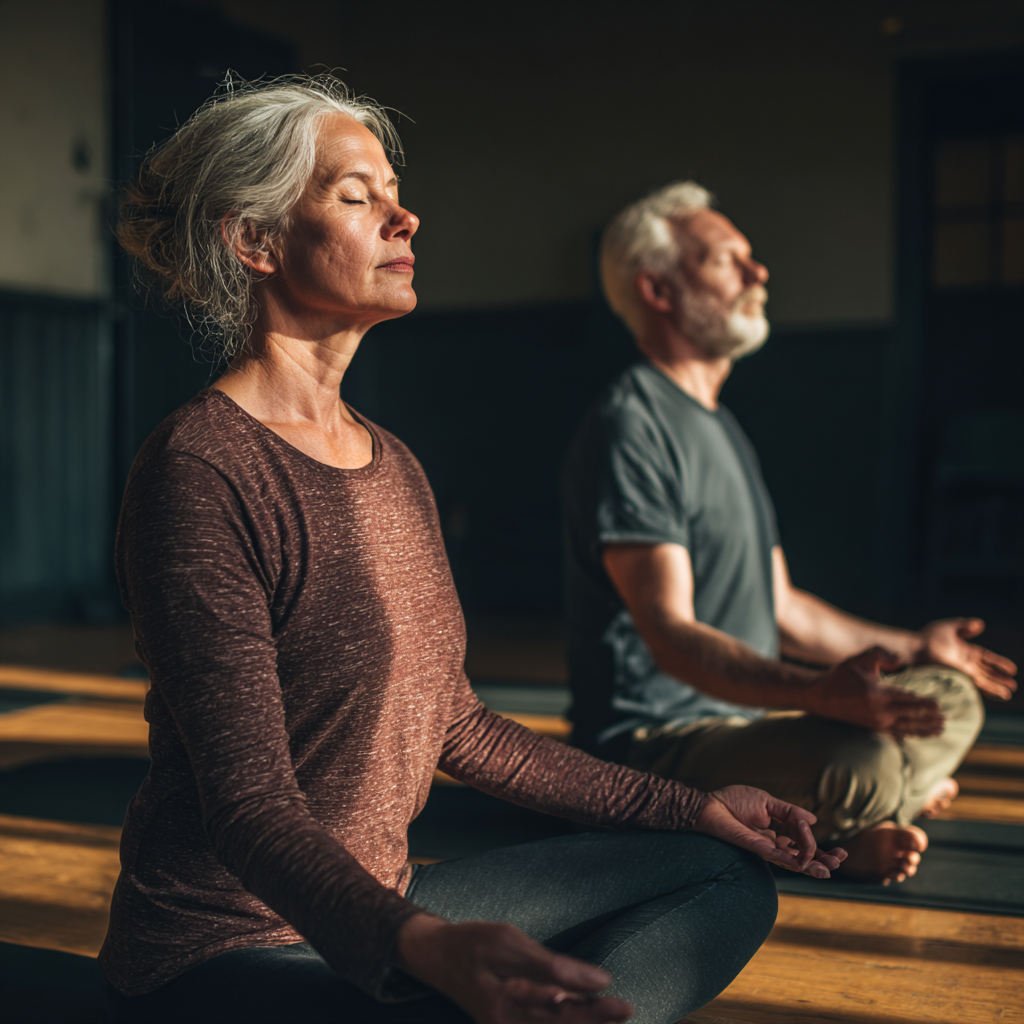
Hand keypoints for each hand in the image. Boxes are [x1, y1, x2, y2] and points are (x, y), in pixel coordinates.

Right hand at [396, 914, 632, 1023]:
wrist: (436, 956)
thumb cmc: (472, 943)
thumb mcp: (508, 942)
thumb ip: (551, 964)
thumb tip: (598, 980)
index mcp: (505, 1005)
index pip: (558, 1010)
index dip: (591, 1006)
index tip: (619, 999)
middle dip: (595, 1021)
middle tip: (627, 1010)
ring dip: (583, 1023)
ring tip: (613, 1017)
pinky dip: (565, 1022)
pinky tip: (584, 1017)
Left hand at [693, 785, 845, 878]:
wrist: (710, 804)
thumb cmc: (733, 801)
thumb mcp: (767, 802)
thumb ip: (789, 812)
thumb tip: (813, 819)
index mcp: (777, 832)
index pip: (802, 840)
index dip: (812, 838)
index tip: (812, 825)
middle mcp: (773, 844)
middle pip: (801, 857)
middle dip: (821, 860)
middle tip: (839, 861)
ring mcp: (764, 847)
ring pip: (792, 862)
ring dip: (811, 865)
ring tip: (829, 869)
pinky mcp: (754, 847)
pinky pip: (774, 856)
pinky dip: (789, 859)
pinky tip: (803, 863)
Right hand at [806, 647, 944, 736]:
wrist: (820, 696)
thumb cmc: (841, 675)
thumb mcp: (860, 659)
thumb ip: (882, 654)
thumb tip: (902, 659)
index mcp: (878, 694)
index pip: (908, 699)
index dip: (925, 703)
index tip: (940, 705)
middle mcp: (879, 711)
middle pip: (911, 716)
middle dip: (930, 718)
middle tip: (946, 719)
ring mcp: (876, 722)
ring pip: (906, 727)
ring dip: (924, 729)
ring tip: (940, 730)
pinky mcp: (872, 727)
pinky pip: (897, 733)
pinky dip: (911, 734)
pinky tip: (920, 735)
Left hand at [917, 618, 1016, 699]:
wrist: (914, 647)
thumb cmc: (927, 637)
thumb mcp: (949, 628)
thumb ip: (964, 626)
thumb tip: (980, 624)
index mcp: (965, 651)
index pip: (986, 658)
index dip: (999, 663)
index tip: (1012, 669)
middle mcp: (965, 663)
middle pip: (987, 672)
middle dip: (1000, 679)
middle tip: (1013, 686)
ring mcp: (962, 671)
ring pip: (984, 680)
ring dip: (996, 687)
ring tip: (1008, 693)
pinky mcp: (959, 676)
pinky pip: (977, 684)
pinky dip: (987, 689)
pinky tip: (997, 694)